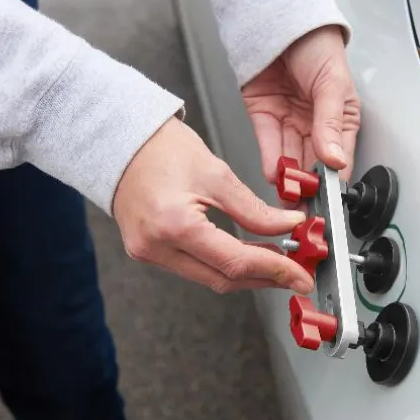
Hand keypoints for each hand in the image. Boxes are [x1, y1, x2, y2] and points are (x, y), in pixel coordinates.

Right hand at [113, 117, 314, 294]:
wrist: (118, 139)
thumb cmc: (159, 147)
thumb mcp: (216, 173)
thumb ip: (255, 209)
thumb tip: (288, 226)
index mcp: (174, 225)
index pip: (236, 262)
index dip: (276, 271)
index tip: (301, 276)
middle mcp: (156, 247)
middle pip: (223, 280)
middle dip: (265, 278)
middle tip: (296, 274)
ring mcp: (148, 253)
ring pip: (209, 278)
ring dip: (246, 273)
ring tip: (278, 263)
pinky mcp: (147, 251)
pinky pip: (193, 268)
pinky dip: (223, 265)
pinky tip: (246, 256)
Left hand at [242, 25, 360, 191]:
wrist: (280, 20)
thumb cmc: (317, 45)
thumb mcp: (333, 83)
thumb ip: (331, 123)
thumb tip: (335, 157)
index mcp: (340, 119)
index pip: (338, 159)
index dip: (332, 182)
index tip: (327, 202)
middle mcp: (314, 125)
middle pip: (311, 165)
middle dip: (306, 187)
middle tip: (303, 206)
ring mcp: (288, 122)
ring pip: (289, 159)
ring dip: (287, 179)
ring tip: (287, 196)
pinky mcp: (264, 117)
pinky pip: (267, 145)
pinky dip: (270, 162)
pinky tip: (274, 175)